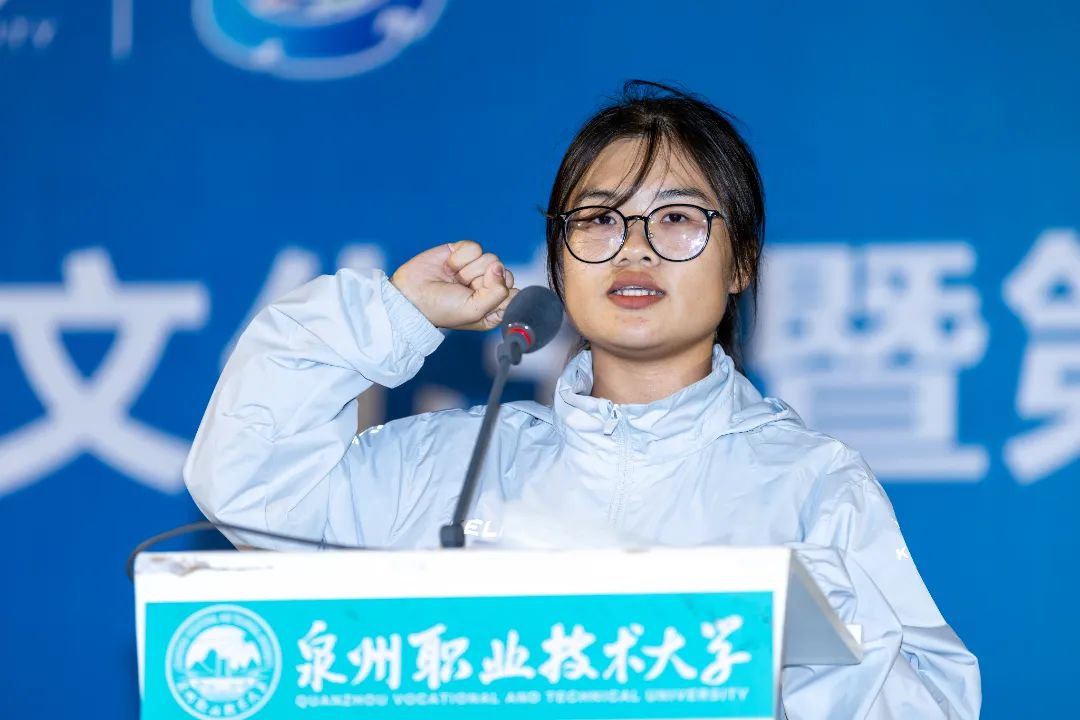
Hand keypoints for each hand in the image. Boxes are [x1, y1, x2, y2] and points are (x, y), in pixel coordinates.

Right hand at [390, 241, 517, 330]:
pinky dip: (460, 257)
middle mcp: (487, 287)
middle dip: (484, 281)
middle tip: (465, 290)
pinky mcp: (463, 253)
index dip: (501, 294)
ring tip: (454, 279)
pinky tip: (449, 267)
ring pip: (491, 258)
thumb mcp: (474, 311)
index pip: (515, 294)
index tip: (481, 300)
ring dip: (469, 270)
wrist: (411, 295)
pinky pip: (474, 247)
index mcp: (494, 307)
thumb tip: (499, 267)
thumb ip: (496, 294)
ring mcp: (476, 269)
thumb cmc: (441, 309)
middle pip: (505, 274)